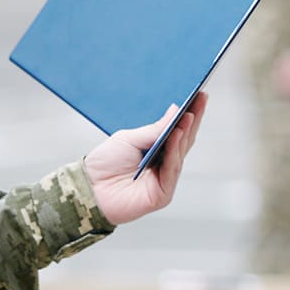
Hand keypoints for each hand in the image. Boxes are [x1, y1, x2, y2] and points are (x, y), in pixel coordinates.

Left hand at [85, 92, 205, 225]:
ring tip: (189, 114)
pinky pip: (171, 169)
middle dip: (193, 119)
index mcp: (157, 151)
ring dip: (185, 132)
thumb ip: (154, 129)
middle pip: (184, 140)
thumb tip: (175, 110)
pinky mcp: (163, 193)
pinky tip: (176, 133)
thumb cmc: (105, 164)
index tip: (200, 95)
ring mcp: (165, 179)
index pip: (178, 131)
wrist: (89, 188)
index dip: (190, 114)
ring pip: (180, 153)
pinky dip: (174, 150)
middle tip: (201, 99)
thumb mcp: (129, 139)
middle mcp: (164, 165)